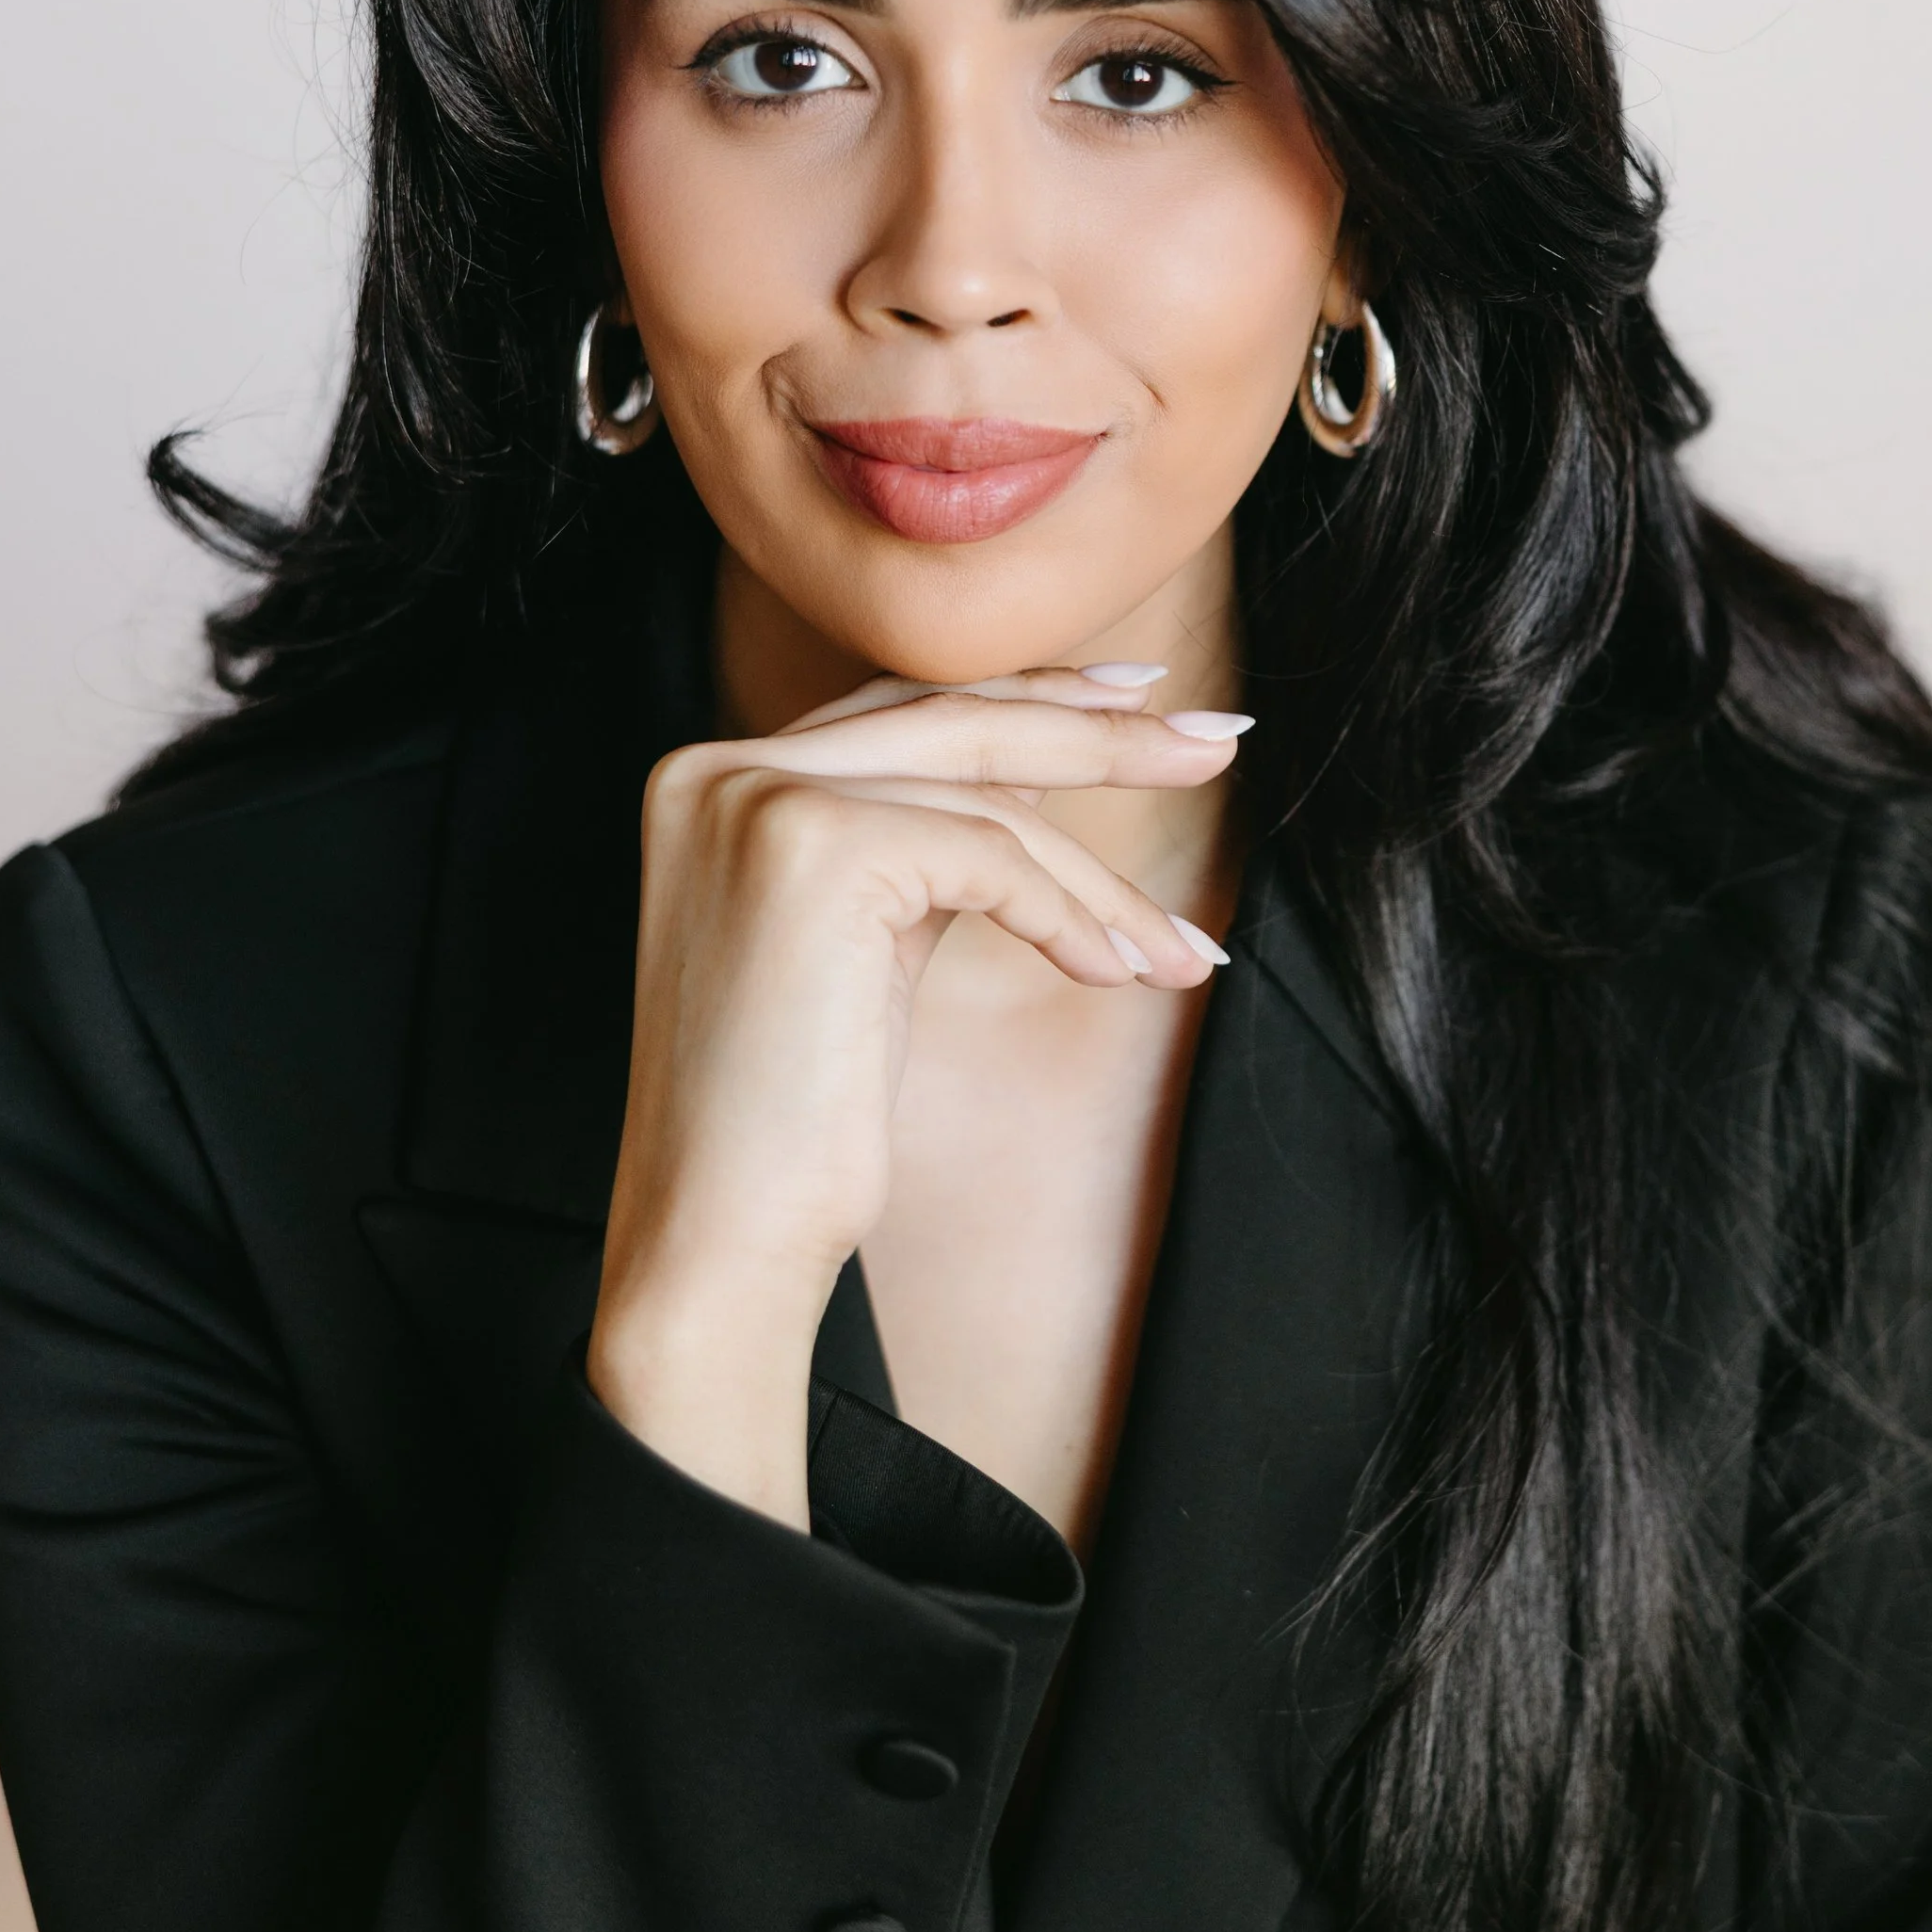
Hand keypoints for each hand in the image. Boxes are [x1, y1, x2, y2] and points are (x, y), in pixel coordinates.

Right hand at [586, 669, 1241, 1521]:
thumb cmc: (793, 1119)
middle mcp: (718, 770)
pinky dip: (1068, 915)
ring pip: (987, 803)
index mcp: (713, 779)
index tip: (1134, 694)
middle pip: (952, 722)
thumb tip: (1039, 784)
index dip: (1026, 693)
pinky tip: (1114, 975)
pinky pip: (989, 858)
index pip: (902, 706)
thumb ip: (915, 846)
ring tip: (1182, 951)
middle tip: (1219, 740)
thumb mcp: (859, 943)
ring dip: (1104, 885)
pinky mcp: (812, 847)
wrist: (720, 1237)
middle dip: (1102, 733)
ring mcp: (757, 800)